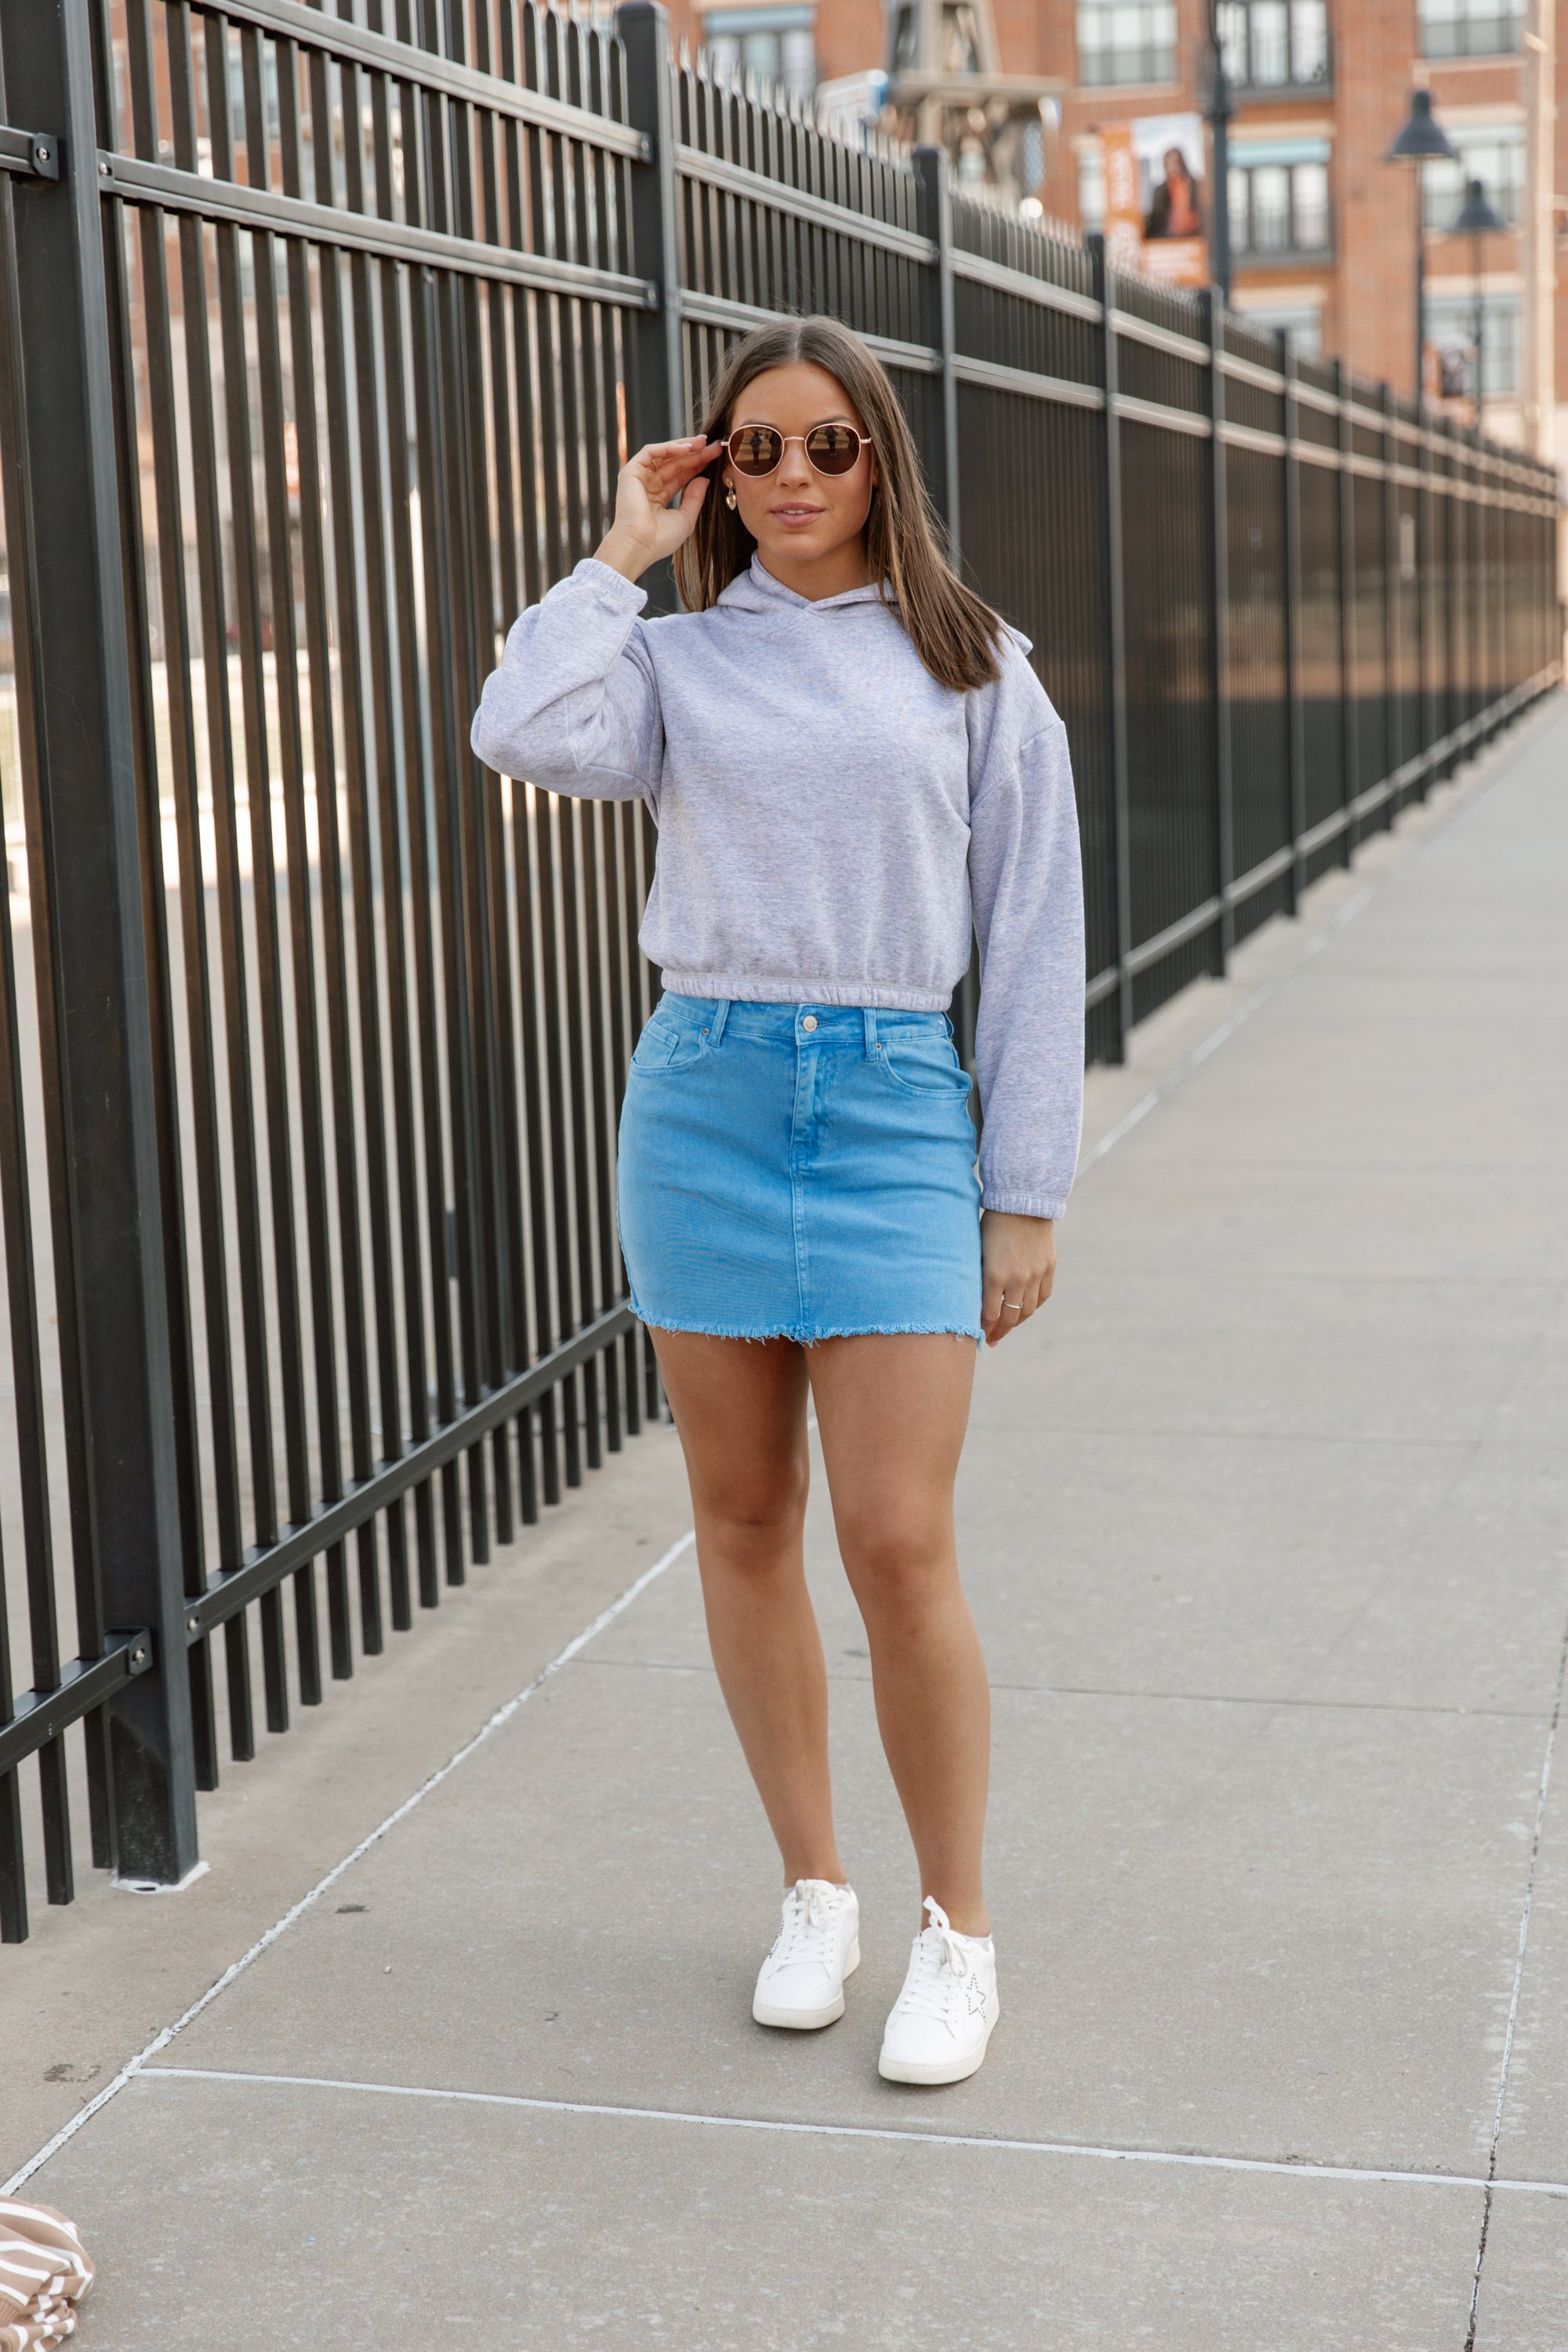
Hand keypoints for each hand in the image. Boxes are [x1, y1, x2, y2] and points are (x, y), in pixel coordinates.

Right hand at [595, 437, 723, 579]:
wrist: (640, 545)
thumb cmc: (660, 540)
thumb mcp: (686, 518)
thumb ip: (695, 498)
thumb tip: (704, 479)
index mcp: (659, 498)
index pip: (681, 476)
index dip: (698, 465)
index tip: (716, 457)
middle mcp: (648, 486)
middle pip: (675, 463)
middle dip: (695, 454)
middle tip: (715, 446)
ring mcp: (639, 478)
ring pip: (664, 455)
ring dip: (684, 447)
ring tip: (704, 442)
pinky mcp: (631, 472)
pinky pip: (651, 452)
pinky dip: (669, 447)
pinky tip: (687, 448)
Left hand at [980, 1211, 1055, 1347]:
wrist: (1023, 1200)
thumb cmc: (992, 1222)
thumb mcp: (978, 1249)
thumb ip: (979, 1276)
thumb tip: (973, 1300)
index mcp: (994, 1275)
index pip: (988, 1314)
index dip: (982, 1328)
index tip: (977, 1335)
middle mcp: (1017, 1279)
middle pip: (1009, 1318)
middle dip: (999, 1332)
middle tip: (991, 1340)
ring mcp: (1036, 1275)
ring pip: (1027, 1311)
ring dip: (1017, 1322)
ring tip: (1007, 1327)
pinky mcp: (1049, 1268)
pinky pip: (1042, 1296)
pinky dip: (1033, 1306)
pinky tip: (1024, 1310)